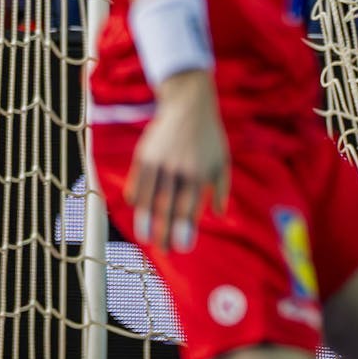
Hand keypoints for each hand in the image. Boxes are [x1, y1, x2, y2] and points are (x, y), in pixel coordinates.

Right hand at [127, 71, 228, 252]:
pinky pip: (136, 183)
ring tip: (146, 239)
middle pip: (168, 208)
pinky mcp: (144, 155)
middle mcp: (179, 170)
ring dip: (146, 222)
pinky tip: (136, 212)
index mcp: (200, 173)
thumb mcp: (222, 162)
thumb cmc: (209, 138)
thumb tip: (218, 216)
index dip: (185, 230)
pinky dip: (135, 199)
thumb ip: (221, 190)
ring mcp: (160, 162)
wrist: (189, 107)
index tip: (182, 248)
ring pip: (149, 199)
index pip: (190, 208)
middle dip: (165, 232)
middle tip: (164, 251)